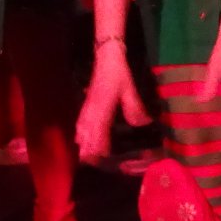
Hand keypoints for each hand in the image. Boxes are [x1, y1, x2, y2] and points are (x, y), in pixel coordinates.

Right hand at [75, 38, 150, 161]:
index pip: (100, 128)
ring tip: (83, 156)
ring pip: (82, 127)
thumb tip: (142, 124)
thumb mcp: (130, 88)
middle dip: (88, 147)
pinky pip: (80, 121)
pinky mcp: (87, 104)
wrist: (106, 57)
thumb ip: (135, 107)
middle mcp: (93, 108)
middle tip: (89, 163)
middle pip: (88, 131)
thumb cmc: (119, 73)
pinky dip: (79, 132)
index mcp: (103, 105)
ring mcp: (87, 106)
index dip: (100, 142)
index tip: (100, 156)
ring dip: (83, 142)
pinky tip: (79, 138)